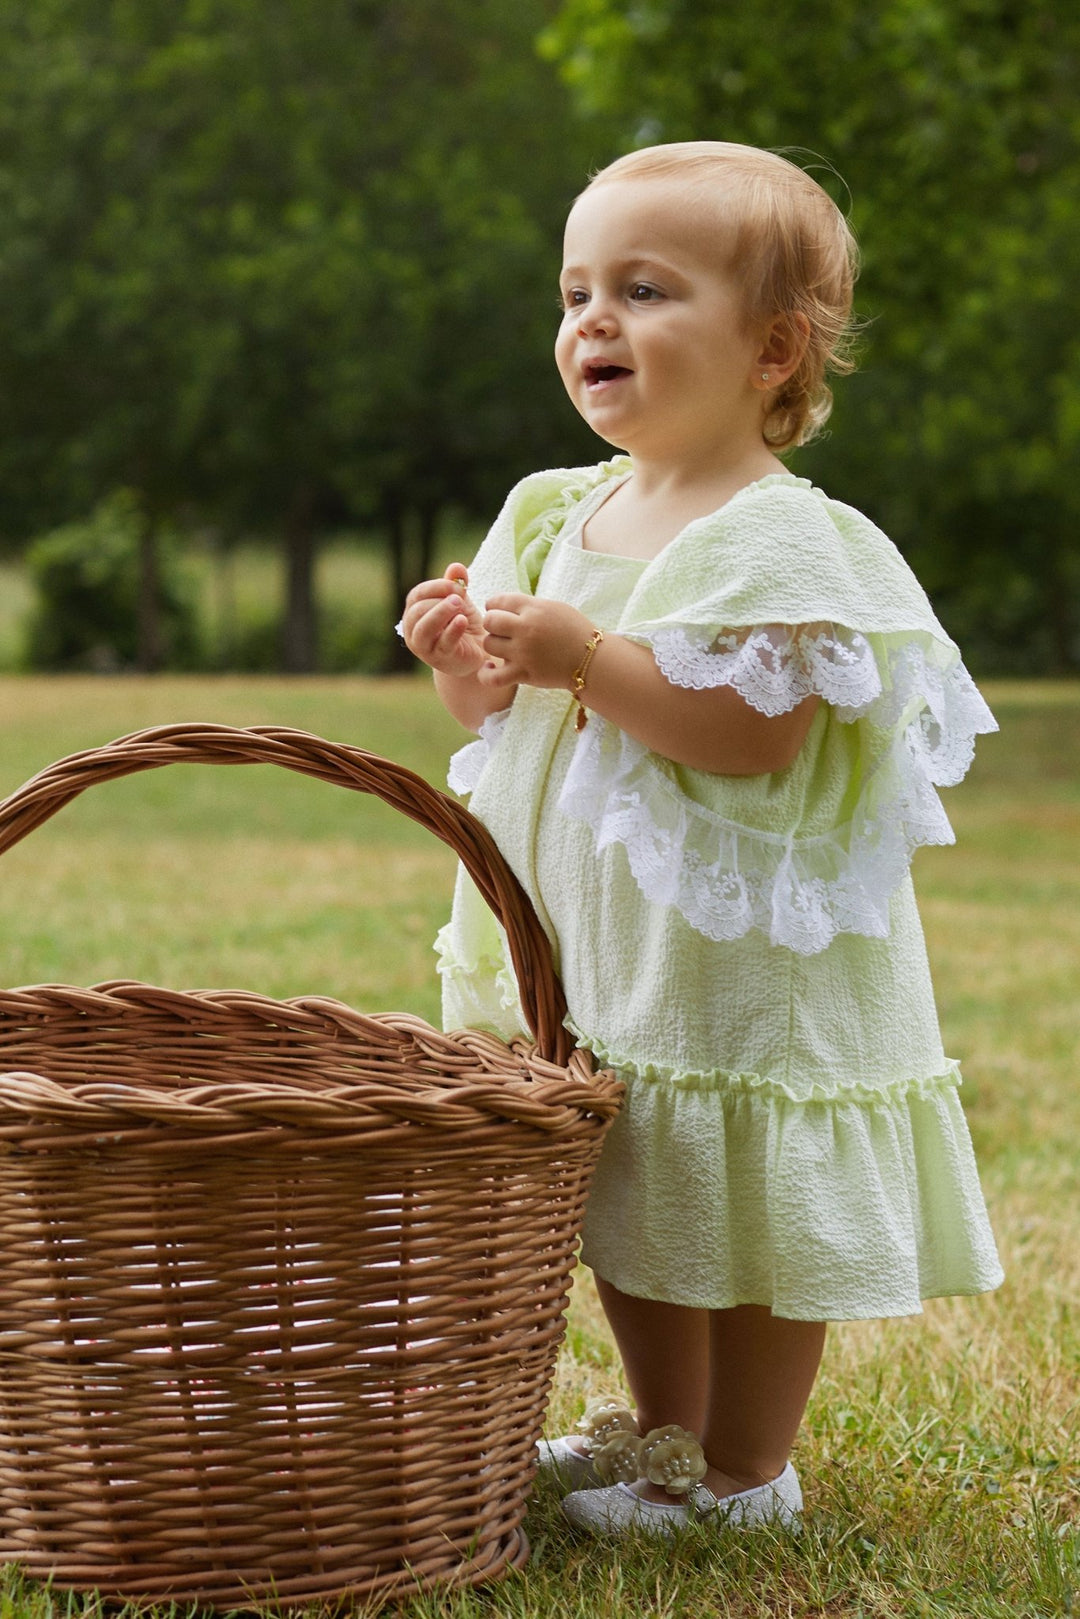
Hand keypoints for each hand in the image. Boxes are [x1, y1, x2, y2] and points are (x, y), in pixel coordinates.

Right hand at [400, 565, 485, 677]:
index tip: (458, 585)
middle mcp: (413, 630)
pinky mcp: (440, 659)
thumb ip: (456, 584)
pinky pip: (442, 643)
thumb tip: (456, 566)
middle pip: (417, 610)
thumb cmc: (462, 625)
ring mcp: (424, 647)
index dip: (436, 587)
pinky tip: (462, 620)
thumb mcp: (460, 601)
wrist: (478, 652)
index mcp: (414, 613)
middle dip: (439, 600)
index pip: (416, 595)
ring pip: (424, 628)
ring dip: (441, 612)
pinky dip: (452, 630)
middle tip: (460, 597)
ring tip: (459, 604)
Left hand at [479, 594, 595, 690]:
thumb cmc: (574, 630)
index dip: (494, 605)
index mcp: (534, 609)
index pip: (498, 600)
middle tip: (502, 630)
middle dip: (493, 624)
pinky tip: (491, 668)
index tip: (499, 611)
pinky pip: (493, 677)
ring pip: (488, 645)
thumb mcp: (554, 608)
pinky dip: (486, 673)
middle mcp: (526, 628)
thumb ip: (528, 606)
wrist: (591, 659)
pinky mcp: (524, 674)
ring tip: (505, 647)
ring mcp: (523, 653)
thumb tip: (504, 606)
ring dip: (493, 645)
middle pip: (489, 621)